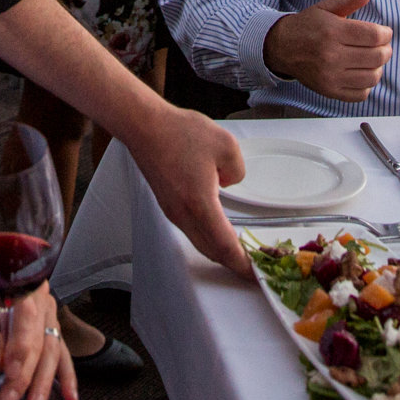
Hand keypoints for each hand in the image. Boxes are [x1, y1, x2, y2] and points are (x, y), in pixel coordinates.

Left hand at [0, 280, 78, 399]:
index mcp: (19, 284)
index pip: (25, 315)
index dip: (21, 345)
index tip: (10, 372)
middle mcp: (39, 298)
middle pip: (40, 337)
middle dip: (28, 373)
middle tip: (12, 397)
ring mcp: (46, 315)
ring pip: (52, 350)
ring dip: (44, 380)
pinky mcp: (47, 332)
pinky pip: (59, 354)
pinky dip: (64, 377)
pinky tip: (69, 395)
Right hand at [125, 102, 250, 278]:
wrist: (144, 126)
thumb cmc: (178, 133)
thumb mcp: (226, 146)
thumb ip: (237, 171)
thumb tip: (228, 182)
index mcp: (200, 204)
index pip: (225, 245)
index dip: (242, 263)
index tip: (255, 273)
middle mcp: (184, 214)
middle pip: (211, 251)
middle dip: (233, 262)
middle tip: (251, 265)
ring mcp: (173, 210)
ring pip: (200, 241)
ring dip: (220, 249)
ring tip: (238, 249)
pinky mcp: (168, 203)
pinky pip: (191, 229)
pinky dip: (208, 236)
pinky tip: (217, 227)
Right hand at [262, 0, 392, 103]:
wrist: (282, 48)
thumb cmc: (308, 25)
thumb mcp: (327, 8)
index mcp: (332, 31)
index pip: (374, 36)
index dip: (386, 34)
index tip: (385, 32)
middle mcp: (331, 55)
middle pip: (376, 57)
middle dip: (386, 50)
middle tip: (382, 45)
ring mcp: (330, 76)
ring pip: (372, 77)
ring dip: (379, 67)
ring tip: (374, 60)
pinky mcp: (329, 91)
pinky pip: (361, 94)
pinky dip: (367, 84)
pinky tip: (362, 73)